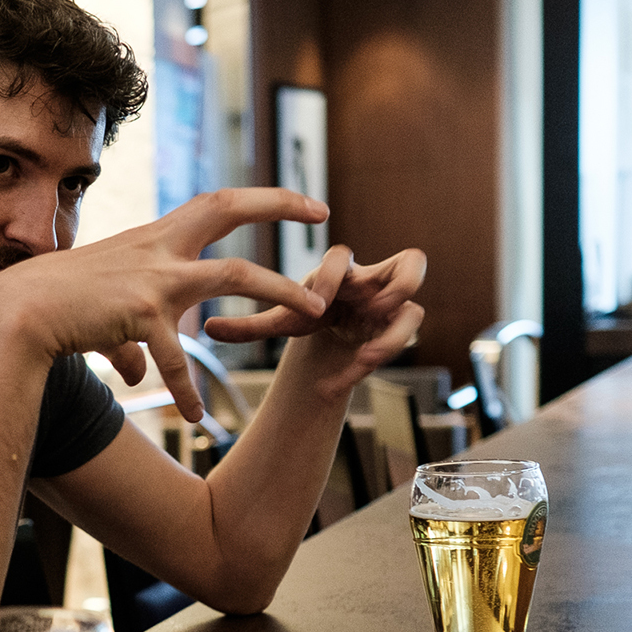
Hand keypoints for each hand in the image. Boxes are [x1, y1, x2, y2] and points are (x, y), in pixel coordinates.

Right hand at [0, 188, 332, 421]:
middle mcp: (159, 248)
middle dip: (280, 206)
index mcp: (153, 237)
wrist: (18, 312)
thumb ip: (127, 341)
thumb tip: (134, 373)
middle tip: (323, 214)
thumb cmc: (53, 306)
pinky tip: (194, 418)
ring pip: (235, 275)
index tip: (300, 201)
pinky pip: (177, 356)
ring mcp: (153, 276)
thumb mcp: (100, 312)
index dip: (260, 198)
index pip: (216, 203)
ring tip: (312, 314)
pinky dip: (186, 390)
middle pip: (231, 210)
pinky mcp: (139, 312)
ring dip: (279, 291)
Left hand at [205, 244, 426, 399]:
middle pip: (410, 259)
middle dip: (395, 285)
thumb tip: (207, 328)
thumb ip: (249, 326)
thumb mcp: (280, 322)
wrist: (329, 334)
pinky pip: (411, 327)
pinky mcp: (402, 321)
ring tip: (368, 353)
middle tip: (370, 313)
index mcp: (337, 271)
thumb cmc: (305, 316)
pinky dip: (383, 351)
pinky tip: (354, 375)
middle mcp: (372, 278)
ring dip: (402, 321)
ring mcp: (393, 299)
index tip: (314, 308)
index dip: (330, 277)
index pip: (340, 256)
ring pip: (424, 296)